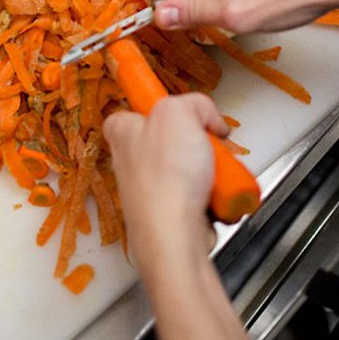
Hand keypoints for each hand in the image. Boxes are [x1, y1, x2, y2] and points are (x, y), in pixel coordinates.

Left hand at [104, 94, 228, 270]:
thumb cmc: (165, 182)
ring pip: (190, 164)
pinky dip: (213, 191)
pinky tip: (215, 193)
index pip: (139, 107)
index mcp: (123, 131)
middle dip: (198, 139)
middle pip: (174, 136)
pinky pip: (200, 190)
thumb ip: (193, 102)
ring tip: (213, 172)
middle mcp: (132, 160)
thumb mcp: (178, 113)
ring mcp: (153, 187)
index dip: (164, 104)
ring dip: (209, 167)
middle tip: (206, 142)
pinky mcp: (172, 209)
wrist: (176, 237)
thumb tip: (206, 114)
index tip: (179, 106)